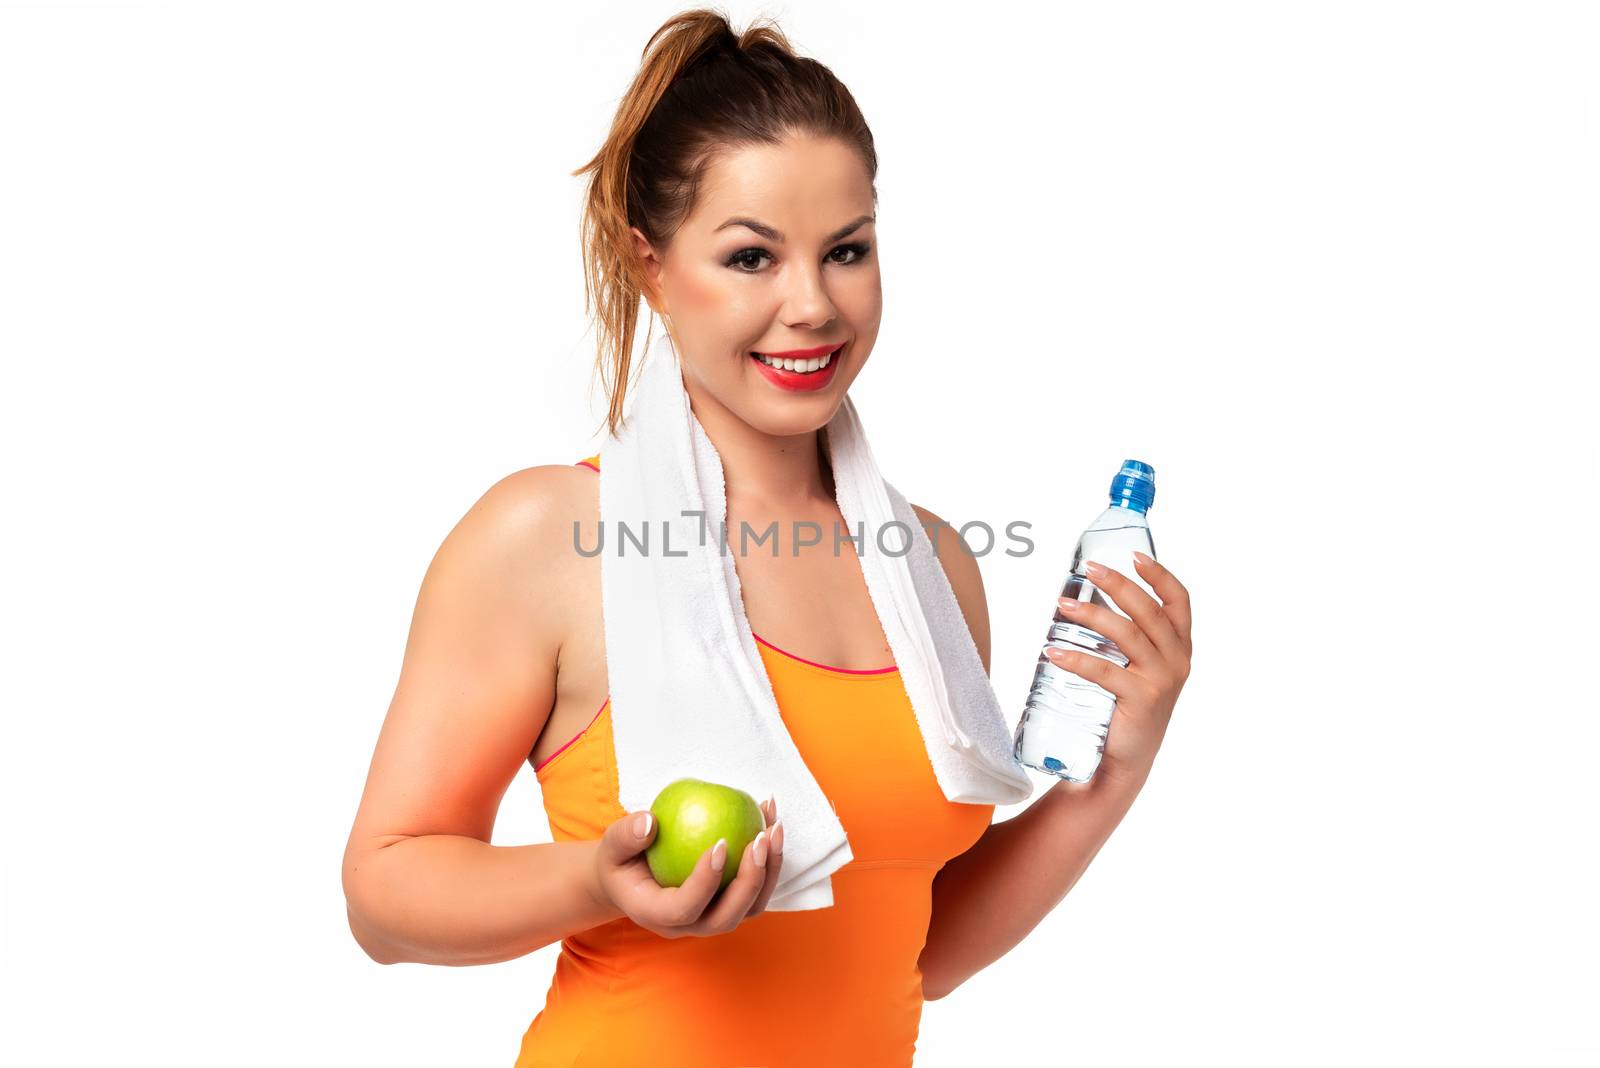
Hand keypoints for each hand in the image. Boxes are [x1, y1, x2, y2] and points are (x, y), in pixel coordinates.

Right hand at [592, 797, 784, 938]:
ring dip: (769, 870)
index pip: (685, 908)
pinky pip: (756, 888)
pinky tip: (770, 818)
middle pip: (727, 917)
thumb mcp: (611, 846)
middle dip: (750, 881)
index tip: (721, 842)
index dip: (706, 881)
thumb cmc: (620, 861)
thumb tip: (650, 821)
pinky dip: (769, 858)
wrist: (631, 880)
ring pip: (750, 907)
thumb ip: (626, 836)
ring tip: (774, 826)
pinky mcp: (729, 905)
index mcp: (656, 915)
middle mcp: (688, 926)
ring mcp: (712, 918)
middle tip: (760, 836)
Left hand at [1049, 552, 1192, 787]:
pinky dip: (1076, 659)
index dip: (1160, 576)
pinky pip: (1104, 671)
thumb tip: (1081, 600)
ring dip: (1092, 614)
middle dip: (1118, 584)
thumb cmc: (1123, 708)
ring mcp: (1160, 681)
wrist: (1123, 763)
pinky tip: (1053, 650)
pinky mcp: (1140, 701)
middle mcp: (1176, 661)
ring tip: (1061, 606)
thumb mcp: (1136, 669)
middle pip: (1149, 611)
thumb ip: (1124, 639)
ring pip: (1127, 635)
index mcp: (1179, 648)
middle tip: (1088, 569)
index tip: (1135, 556)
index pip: (1179, 602)